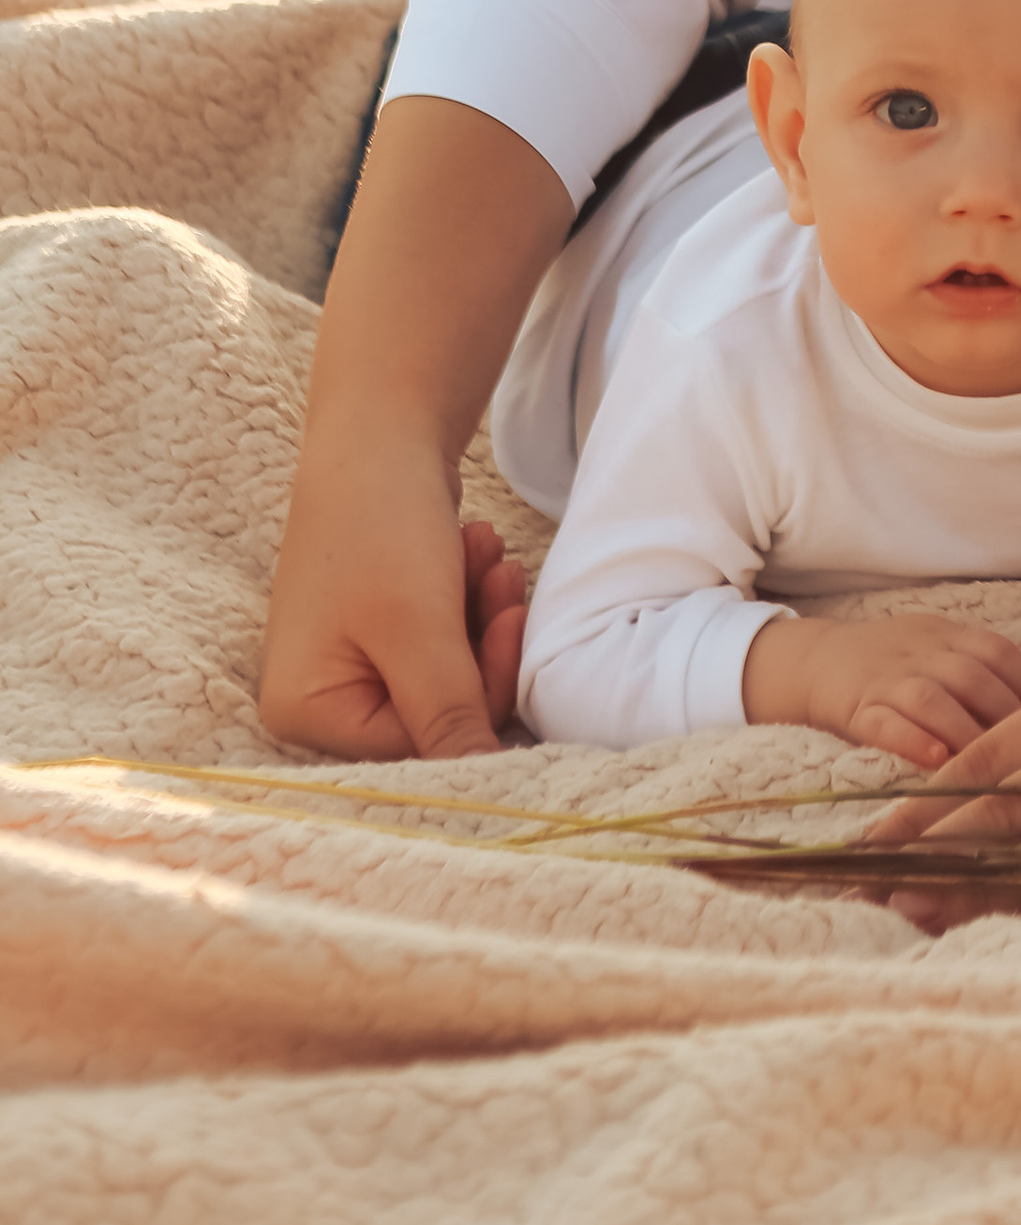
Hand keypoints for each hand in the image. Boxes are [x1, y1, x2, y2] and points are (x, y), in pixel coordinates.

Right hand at [261, 424, 522, 760]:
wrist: (381, 428)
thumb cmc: (381, 526)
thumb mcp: (417, 632)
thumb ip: (450, 718)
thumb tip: (488, 796)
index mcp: (306, 714)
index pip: (417, 750)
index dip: (480, 697)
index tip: (510, 624)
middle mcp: (320, 699)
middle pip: (436, 716)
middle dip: (482, 648)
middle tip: (502, 580)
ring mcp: (350, 661)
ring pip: (450, 675)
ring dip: (481, 617)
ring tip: (485, 553)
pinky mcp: (381, 627)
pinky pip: (445, 640)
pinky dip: (469, 601)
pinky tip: (475, 551)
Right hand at [743, 610, 1020, 768]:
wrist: (818, 660)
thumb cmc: (892, 661)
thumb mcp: (937, 646)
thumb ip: (980, 667)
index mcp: (947, 635)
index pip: (999, 652)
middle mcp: (922, 652)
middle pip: (973, 677)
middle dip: (1004, 714)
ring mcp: (889, 679)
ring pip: (933, 699)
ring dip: (965, 731)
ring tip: (990, 766)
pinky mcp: (857, 709)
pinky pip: (885, 723)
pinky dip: (912, 740)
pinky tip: (935, 760)